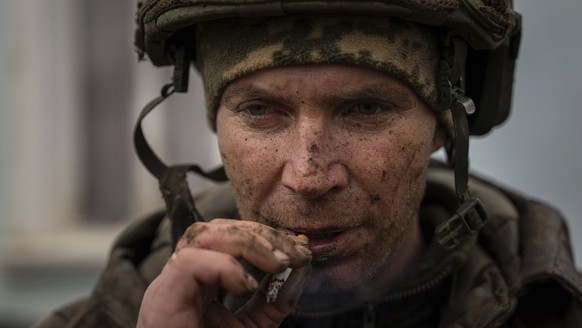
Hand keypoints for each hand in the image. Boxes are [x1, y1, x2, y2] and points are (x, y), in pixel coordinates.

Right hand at [137, 219, 311, 327]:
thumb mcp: (252, 327)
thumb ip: (274, 300)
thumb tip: (301, 269)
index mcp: (198, 282)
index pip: (228, 238)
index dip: (265, 238)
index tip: (299, 251)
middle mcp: (181, 279)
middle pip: (217, 230)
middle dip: (262, 235)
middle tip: (296, 253)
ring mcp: (168, 287)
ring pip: (202, 236)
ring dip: (248, 243)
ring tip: (280, 262)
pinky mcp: (164, 299)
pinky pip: (191, 264)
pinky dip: (225, 267)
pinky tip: (248, 286)